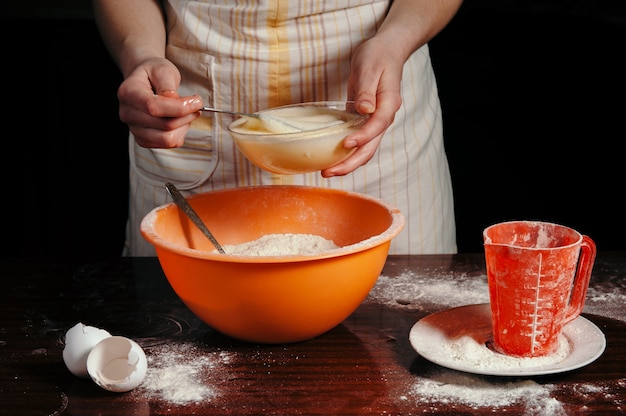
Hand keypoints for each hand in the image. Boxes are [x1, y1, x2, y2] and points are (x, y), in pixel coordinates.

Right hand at [117, 58, 203, 147]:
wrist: (145, 81)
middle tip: (195, 104)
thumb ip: (167, 85)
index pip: (154, 108)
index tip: (197, 101)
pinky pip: (168, 144)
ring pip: (167, 139)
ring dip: (184, 126)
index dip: (179, 108)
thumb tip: (173, 99)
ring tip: (186, 112)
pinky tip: (179, 120)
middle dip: (187, 116)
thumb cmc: (154, 74)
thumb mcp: (162, 70)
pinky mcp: (143, 139)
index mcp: (128, 93)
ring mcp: (134, 129)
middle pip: (164, 125)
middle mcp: (127, 114)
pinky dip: (179, 133)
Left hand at [321, 36, 402, 176]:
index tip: (345, 144)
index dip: (362, 138)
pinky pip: (358, 142)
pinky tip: (331, 158)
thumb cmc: (378, 56)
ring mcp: (376, 121)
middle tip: (329, 172)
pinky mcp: (366, 121)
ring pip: (365, 149)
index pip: (377, 126)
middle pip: (371, 147)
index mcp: (389, 104)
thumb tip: (364, 109)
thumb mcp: (369, 68)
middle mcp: (384, 117)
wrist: (387, 51)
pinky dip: (346, 153)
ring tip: (327, 172)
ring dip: (348, 163)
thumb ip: (367, 90)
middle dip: (351, 163)